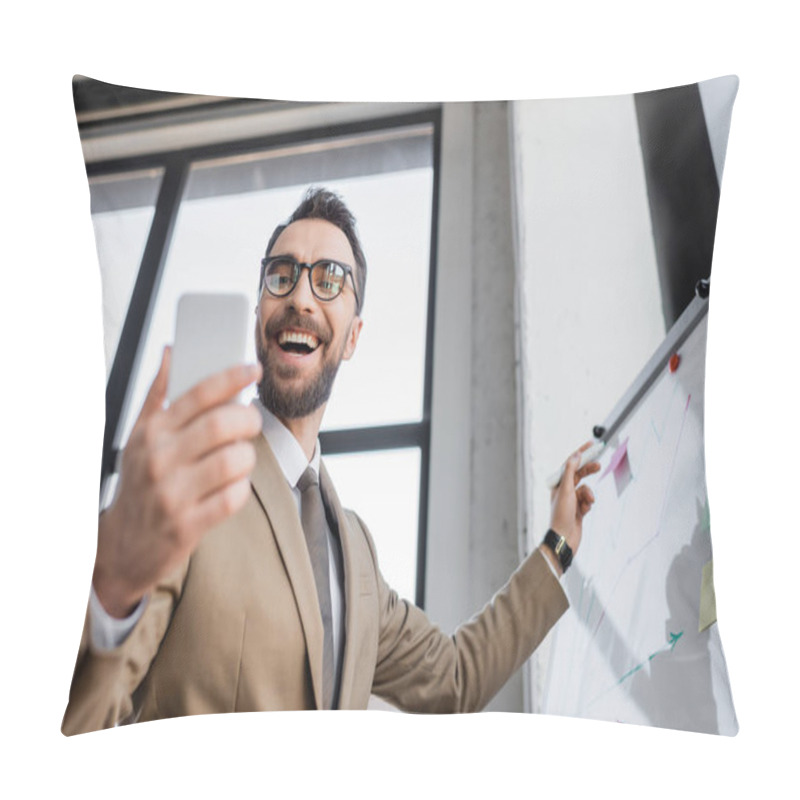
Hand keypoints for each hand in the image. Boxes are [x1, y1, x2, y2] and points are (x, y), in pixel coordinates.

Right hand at [92, 347, 262, 617]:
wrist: (123, 547)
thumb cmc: (140, 483)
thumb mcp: (140, 437)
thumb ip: (159, 394)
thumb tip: (172, 352)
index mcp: (152, 432)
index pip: (198, 394)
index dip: (232, 377)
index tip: (254, 369)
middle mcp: (160, 459)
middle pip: (222, 424)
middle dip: (249, 419)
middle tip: (251, 422)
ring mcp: (173, 493)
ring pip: (235, 460)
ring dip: (247, 456)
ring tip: (239, 458)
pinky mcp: (188, 525)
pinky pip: (234, 497)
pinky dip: (242, 488)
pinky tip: (232, 486)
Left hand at [543, 441, 600, 571]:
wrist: (564, 538)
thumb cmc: (561, 515)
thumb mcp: (566, 490)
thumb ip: (571, 472)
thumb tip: (575, 455)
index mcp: (557, 483)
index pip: (570, 463)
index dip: (580, 453)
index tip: (591, 444)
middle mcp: (564, 490)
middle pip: (579, 473)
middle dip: (589, 470)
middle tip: (599, 464)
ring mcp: (572, 499)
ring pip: (586, 489)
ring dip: (588, 495)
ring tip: (587, 503)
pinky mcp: (579, 509)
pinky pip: (588, 500)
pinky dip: (588, 504)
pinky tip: (584, 512)